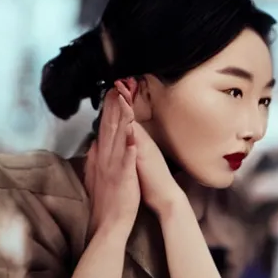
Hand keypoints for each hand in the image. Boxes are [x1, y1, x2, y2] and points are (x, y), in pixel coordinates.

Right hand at [85, 80, 139, 235]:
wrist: (109, 223)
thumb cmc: (106, 201)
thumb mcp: (97, 176)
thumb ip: (95, 159)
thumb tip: (94, 144)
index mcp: (101, 158)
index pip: (104, 129)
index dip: (106, 111)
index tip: (109, 93)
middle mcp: (105, 159)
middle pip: (108, 129)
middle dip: (112, 108)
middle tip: (115, 87)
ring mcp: (114, 168)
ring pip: (117, 139)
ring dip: (120, 120)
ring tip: (123, 102)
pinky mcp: (124, 178)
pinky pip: (127, 160)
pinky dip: (129, 147)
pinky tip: (133, 134)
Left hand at [115, 80, 185, 215]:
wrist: (165, 197)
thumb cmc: (151, 183)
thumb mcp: (137, 163)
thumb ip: (131, 150)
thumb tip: (124, 143)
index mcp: (136, 144)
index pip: (125, 122)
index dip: (119, 107)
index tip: (113, 91)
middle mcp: (140, 141)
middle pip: (128, 116)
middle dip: (121, 99)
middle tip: (116, 81)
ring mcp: (143, 145)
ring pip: (132, 120)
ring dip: (126, 105)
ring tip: (120, 87)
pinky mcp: (144, 153)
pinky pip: (136, 134)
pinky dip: (129, 121)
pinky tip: (125, 112)